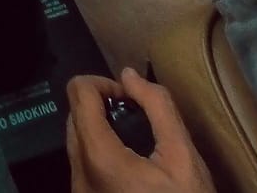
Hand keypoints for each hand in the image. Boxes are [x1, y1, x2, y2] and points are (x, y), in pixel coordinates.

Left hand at [65, 71, 215, 192]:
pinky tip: (130, 164)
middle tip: (137, 119)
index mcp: (98, 157)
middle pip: (73, 115)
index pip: (78, 92)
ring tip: (136, 142)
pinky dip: (99, 151)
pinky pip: (81, 163)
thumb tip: (128, 75)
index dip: (104, 84)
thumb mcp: (183, 156)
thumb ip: (157, 107)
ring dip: (99, 128)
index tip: (132, 100)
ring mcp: (78, 192)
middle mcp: (77, 174)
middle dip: (102, 106)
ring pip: (75, 139)